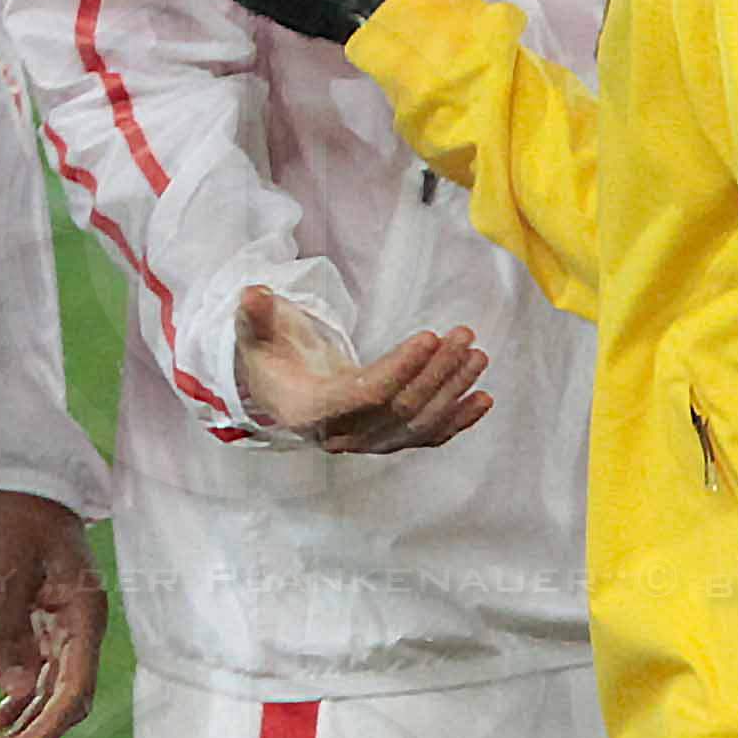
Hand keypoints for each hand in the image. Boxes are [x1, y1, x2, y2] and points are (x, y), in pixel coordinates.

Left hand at [0, 490, 105, 737]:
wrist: (21, 478)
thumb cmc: (18, 517)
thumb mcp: (8, 572)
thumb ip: (11, 631)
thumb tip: (17, 692)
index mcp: (84, 615)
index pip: (74, 689)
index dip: (45, 728)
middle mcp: (83, 627)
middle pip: (67, 699)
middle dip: (34, 735)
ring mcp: (66, 626)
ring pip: (53, 691)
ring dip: (26, 723)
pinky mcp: (46, 622)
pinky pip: (39, 672)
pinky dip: (20, 697)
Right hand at [232, 284, 491, 453]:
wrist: (280, 394)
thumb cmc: (271, 358)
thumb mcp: (256, 334)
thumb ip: (255, 316)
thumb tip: (254, 294)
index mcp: (310, 411)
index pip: (364, 395)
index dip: (399, 369)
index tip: (428, 337)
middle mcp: (340, 435)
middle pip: (399, 409)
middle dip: (436, 372)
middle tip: (462, 336)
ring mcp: (366, 443)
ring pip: (419, 423)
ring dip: (453, 390)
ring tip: (477, 355)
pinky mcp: (386, 442)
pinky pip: (426, 438)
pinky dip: (457, 421)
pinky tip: (482, 399)